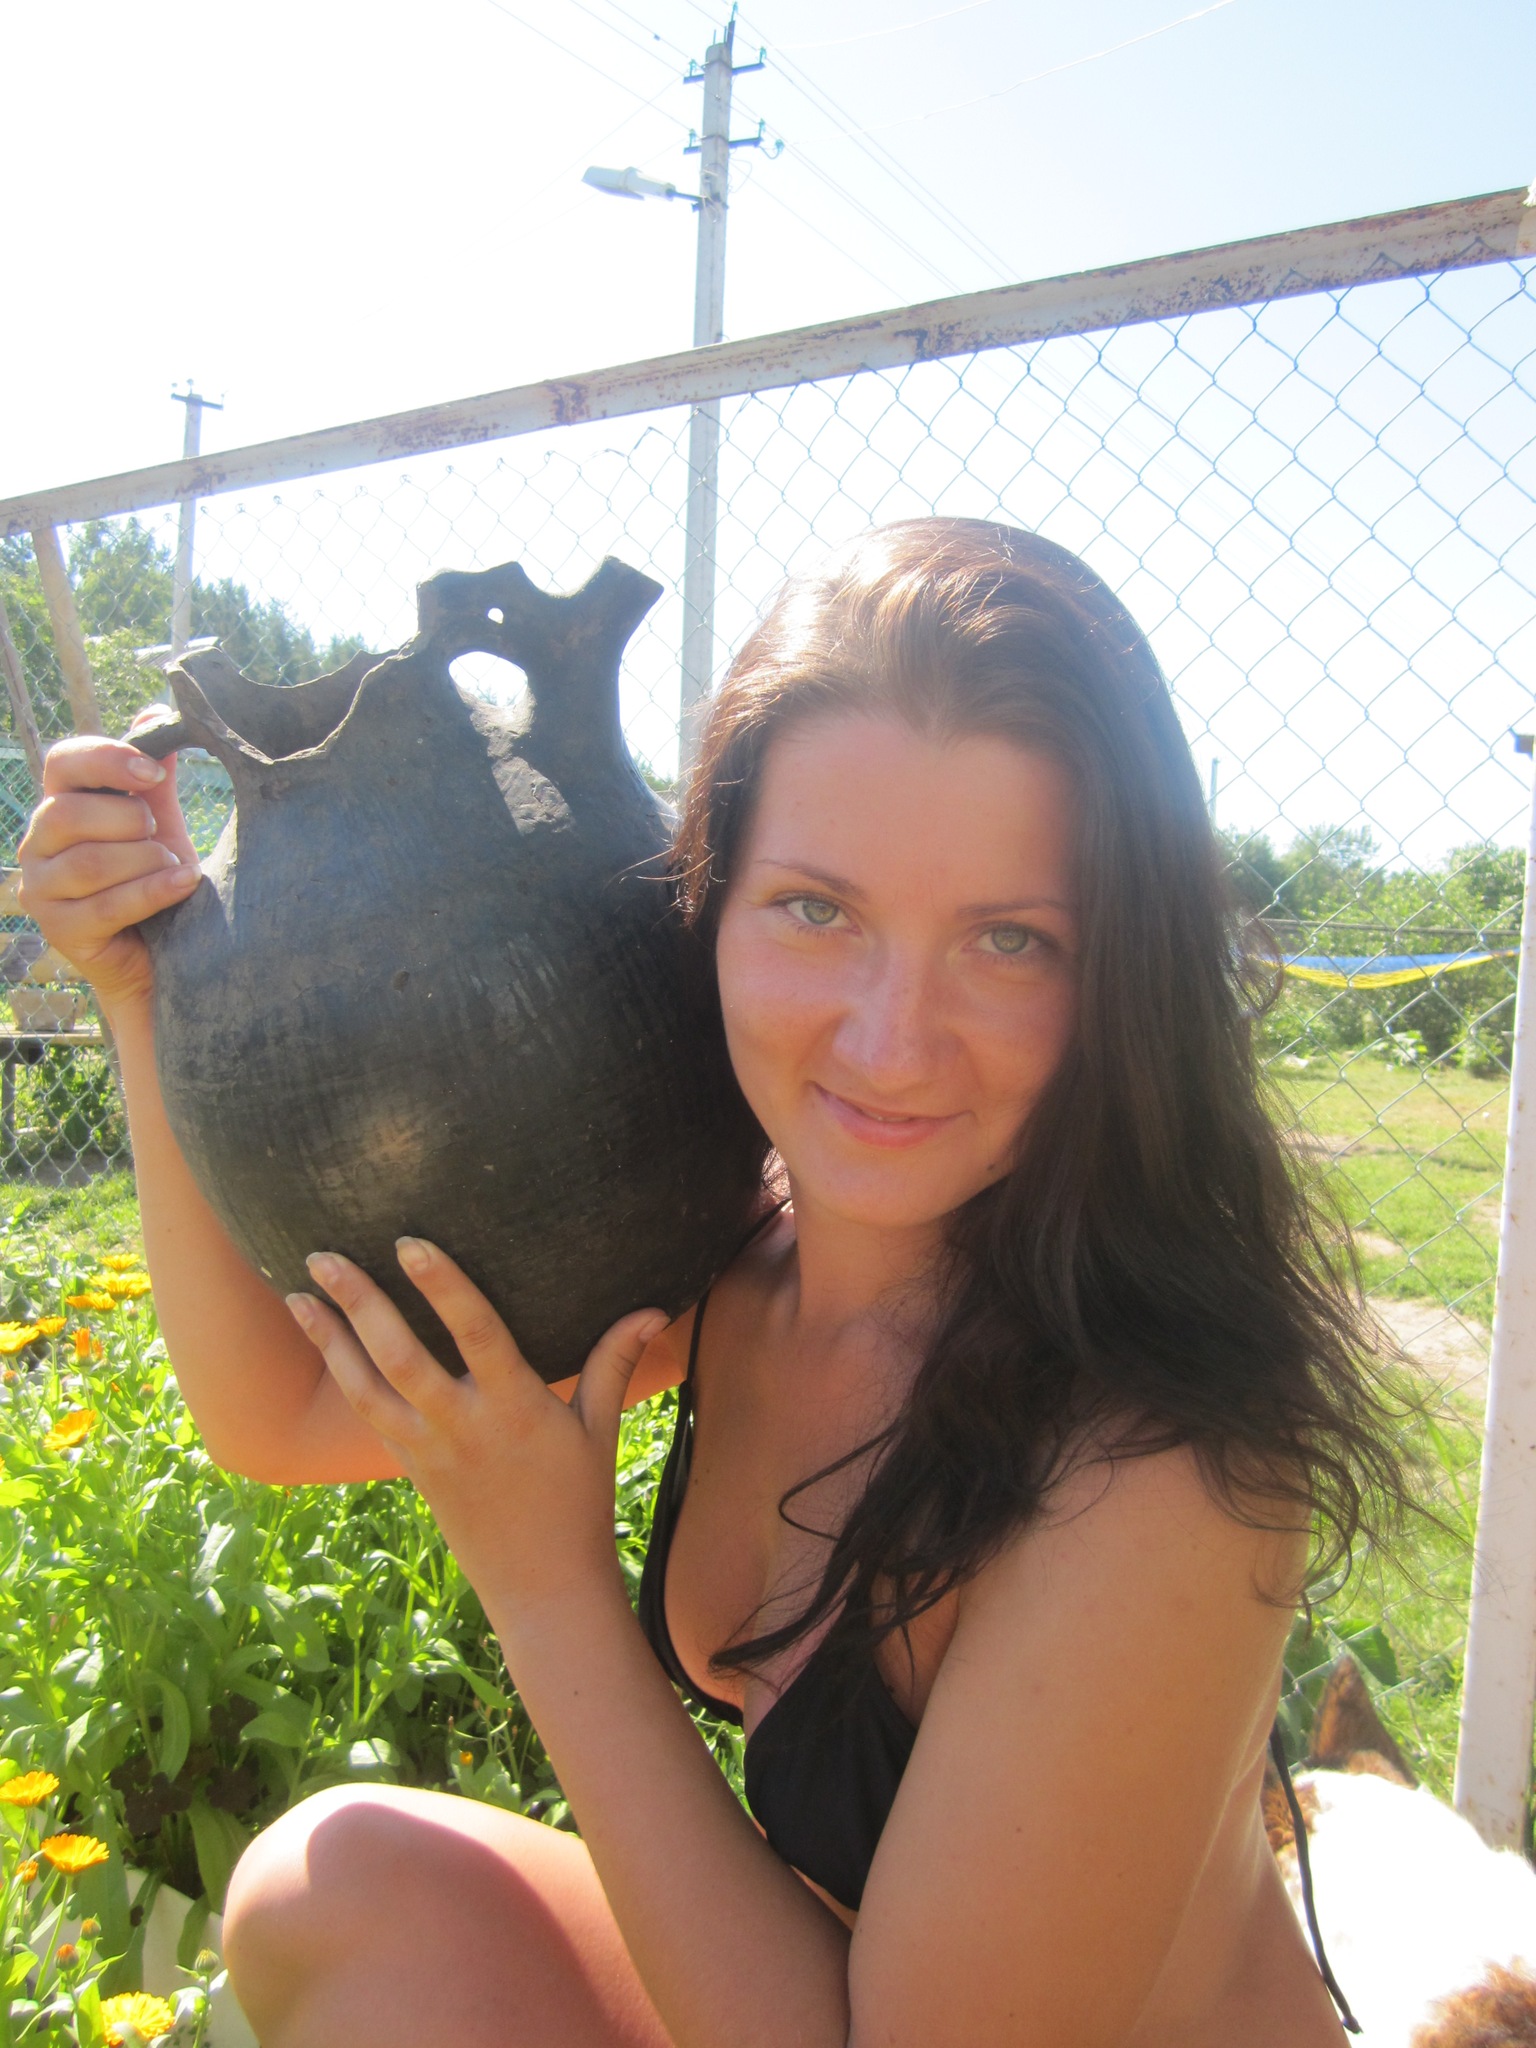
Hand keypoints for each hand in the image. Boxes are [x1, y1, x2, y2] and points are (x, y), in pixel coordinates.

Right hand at [18, 724, 200, 1016]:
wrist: (162, 957)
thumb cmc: (156, 881)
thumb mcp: (160, 824)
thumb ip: (152, 780)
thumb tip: (153, 712)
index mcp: (60, 806)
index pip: (62, 762)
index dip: (106, 759)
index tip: (153, 772)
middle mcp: (38, 845)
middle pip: (68, 813)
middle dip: (130, 821)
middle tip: (163, 835)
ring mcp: (41, 890)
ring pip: (88, 862)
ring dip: (145, 861)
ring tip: (177, 866)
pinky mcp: (59, 931)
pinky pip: (104, 906)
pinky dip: (151, 891)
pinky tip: (183, 883)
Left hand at [287, 1240, 667, 1624]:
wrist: (542, 1589)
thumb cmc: (579, 1503)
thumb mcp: (601, 1431)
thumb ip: (614, 1364)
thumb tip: (654, 1309)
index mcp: (517, 1408)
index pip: (476, 1333)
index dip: (443, 1287)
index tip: (409, 1243)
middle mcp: (464, 1427)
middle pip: (400, 1357)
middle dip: (359, 1303)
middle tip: (323, 1253)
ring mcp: (429, 1451)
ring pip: (366, 1388)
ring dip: (328, 1339)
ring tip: (295, 1292)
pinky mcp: (411, 1469)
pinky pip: (368, 1416)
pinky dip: (341, 1376)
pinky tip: (321, 1343)